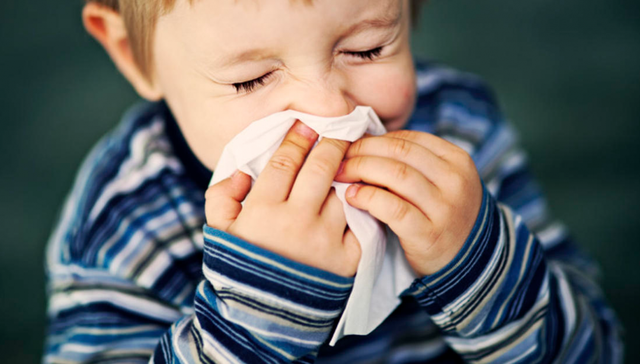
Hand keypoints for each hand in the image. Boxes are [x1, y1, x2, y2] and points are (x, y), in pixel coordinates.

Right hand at [205, 121, 360, 276]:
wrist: (265, 316)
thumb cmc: (242, 267)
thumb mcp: (219, 233)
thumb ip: (221, 197)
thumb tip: (243, 172)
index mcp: (263, 211)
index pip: (285, 161)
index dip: (297, 137)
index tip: (306, 123)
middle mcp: (297, 221)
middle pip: (320, 168)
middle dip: (331, 142)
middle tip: (339, 128)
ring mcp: (326, 239)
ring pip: (343, 190)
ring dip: (348, 170)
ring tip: (353, 156)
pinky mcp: (348, 257)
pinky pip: (360, 220)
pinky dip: (360, 203)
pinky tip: (361, 190)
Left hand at [334, 130, 482, 276]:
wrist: (465, 263)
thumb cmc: (441, 215)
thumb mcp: (440, 181)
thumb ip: (411, 162)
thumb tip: (364, 140)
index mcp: (458, 160)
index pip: (407, 139)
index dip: (373, 140)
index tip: (351, 146)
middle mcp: (455, 181)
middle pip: (398, 152)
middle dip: (362, 152)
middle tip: (339, 159)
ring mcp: (445, 208)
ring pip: (395, 175)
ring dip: (361, 170)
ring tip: (341, 176)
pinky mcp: (429, 234)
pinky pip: (393, 208)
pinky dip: (368, 198)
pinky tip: (352, 197)